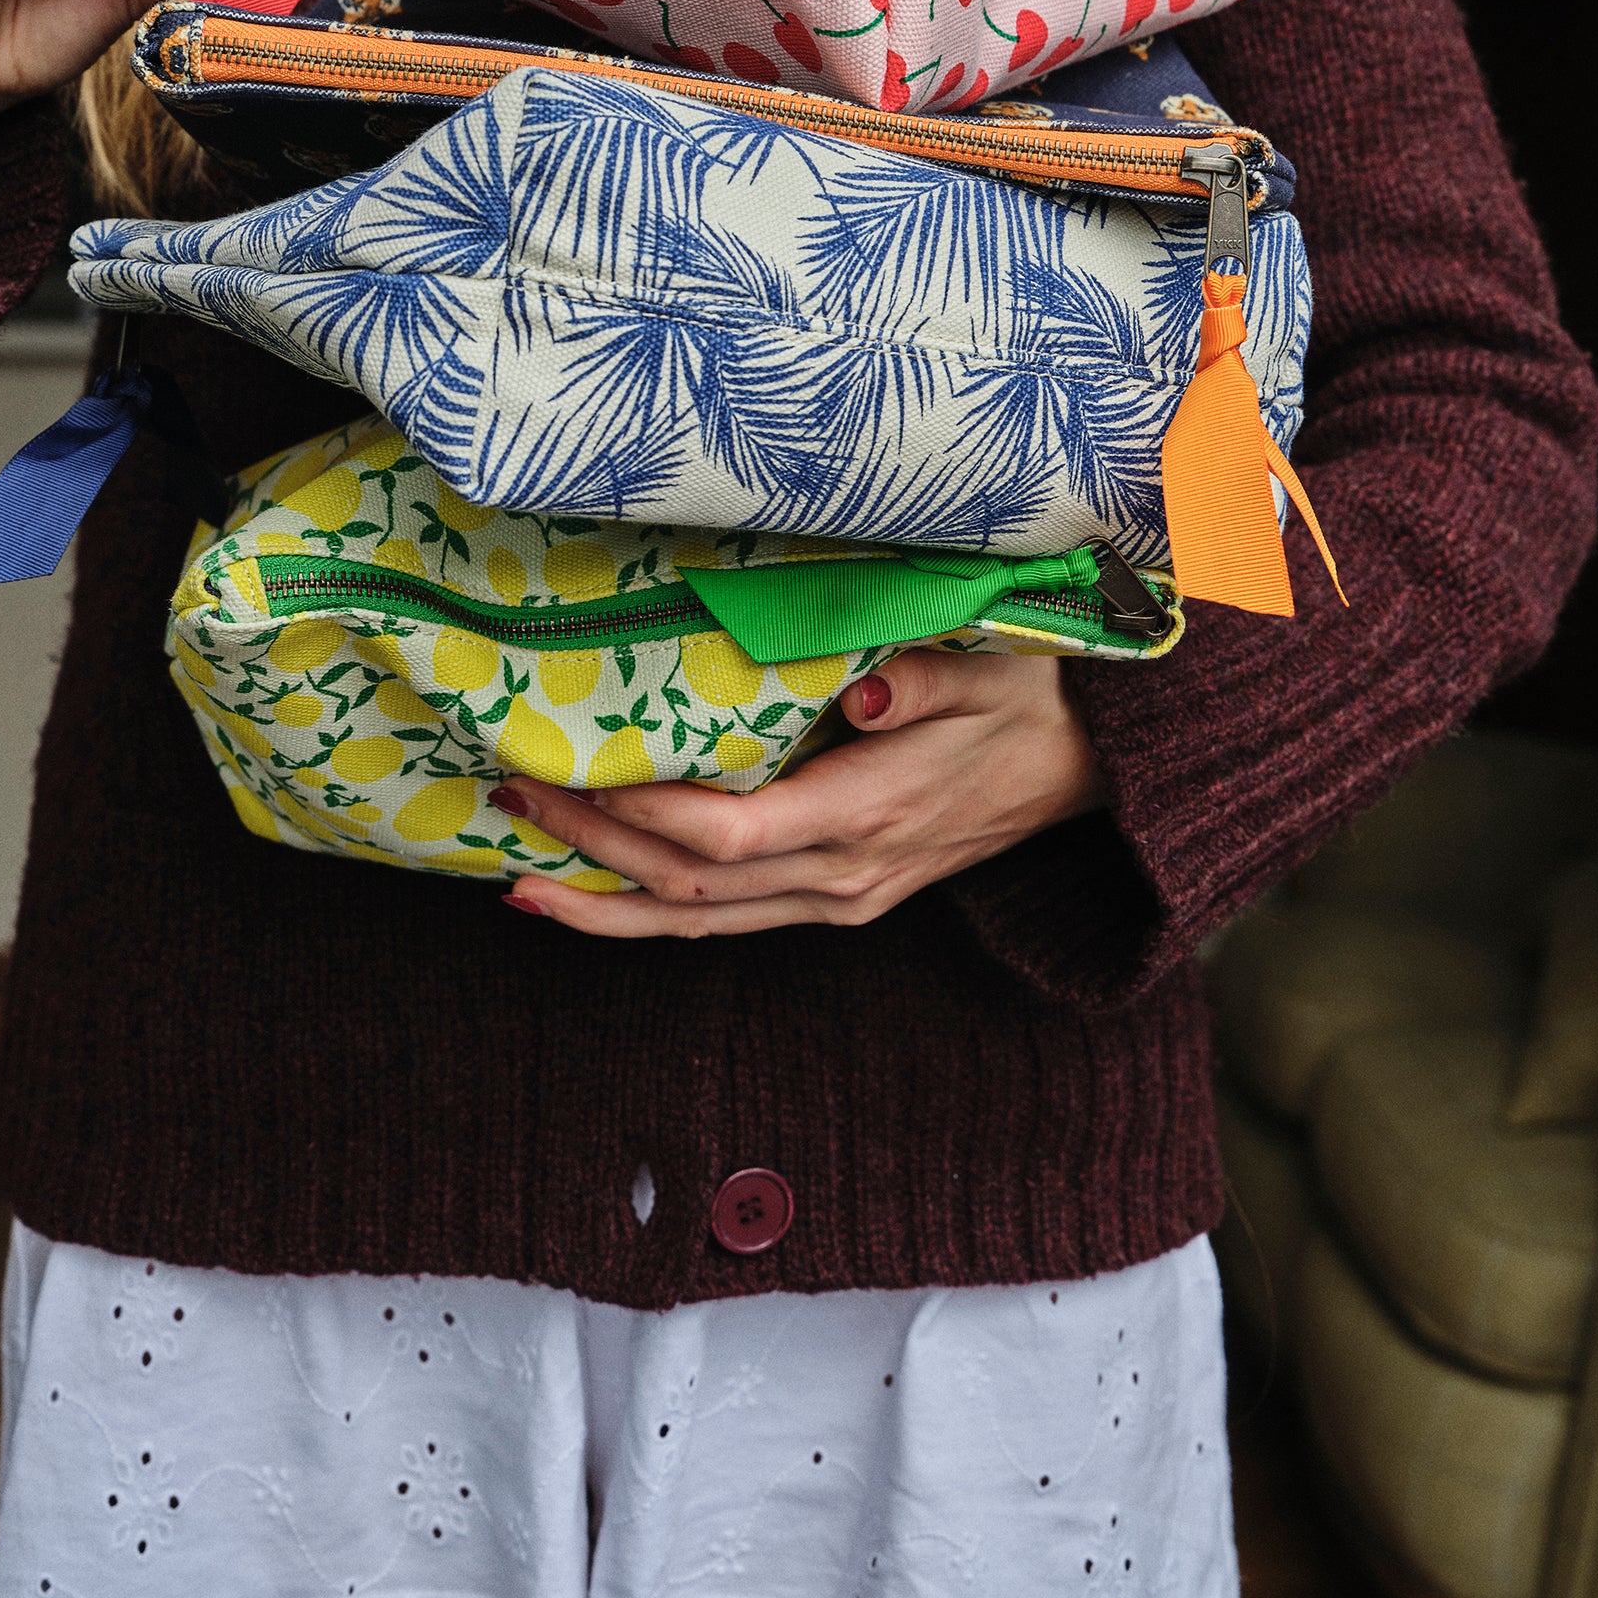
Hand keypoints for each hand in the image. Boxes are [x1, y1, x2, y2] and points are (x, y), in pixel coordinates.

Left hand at [496, 643, 1107, 937]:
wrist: (1090, 772)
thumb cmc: (1031, 704)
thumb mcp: (994, 673)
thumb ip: (927, 682)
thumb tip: (865, 692)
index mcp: (865, 817)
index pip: (724, 836)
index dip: (635, 816)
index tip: (562, 770)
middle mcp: (840, 877)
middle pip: (687, 888)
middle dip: (589, 851)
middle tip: (508, 800)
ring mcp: (836, 899)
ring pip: (697, 924)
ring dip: (605, 907)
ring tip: (519, 877)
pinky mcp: (834, 898)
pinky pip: (725, 920)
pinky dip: (651, 915)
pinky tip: (596, 897)